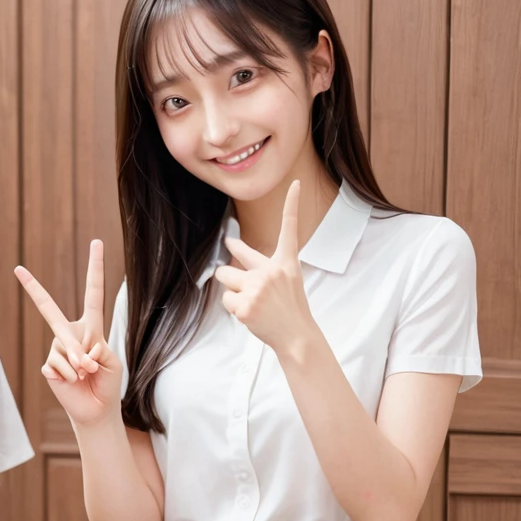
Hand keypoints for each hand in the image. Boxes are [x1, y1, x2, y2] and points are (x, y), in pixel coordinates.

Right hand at [14, 240, 122, 427]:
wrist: (96, 409)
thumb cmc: (107, 383)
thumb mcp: (111, 363)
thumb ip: (98, 351)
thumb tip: (79, 351)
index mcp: (91, 327)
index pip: (93, 293)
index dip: (95, 268)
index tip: (96, 243)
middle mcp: (69, 334)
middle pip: (48, 308)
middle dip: (32, 288)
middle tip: (18, 269)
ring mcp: (56, 349)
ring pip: (65, 348)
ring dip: (79, 366)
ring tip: (85, 376)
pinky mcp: (48, 367)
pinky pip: (57, 366)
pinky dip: (69, 377)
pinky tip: (72, 383)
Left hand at [213, 180, 318, 359]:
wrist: (296, 336)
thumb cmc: (290, 310)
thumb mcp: (286, 283)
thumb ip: (262, 270)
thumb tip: (228, 267)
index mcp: (285, 263)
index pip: (289, 230)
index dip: (291, 205)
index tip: (295, 184)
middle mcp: (271, 271)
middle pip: (233, 258)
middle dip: (228, 269)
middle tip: (236, 275)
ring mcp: (257, 287)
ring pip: (224, 279)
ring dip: (231, 292)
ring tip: (253, 304)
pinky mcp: (245, 305)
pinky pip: (226, 300)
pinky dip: (235, 309)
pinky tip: (252, 315)